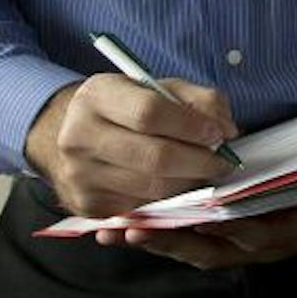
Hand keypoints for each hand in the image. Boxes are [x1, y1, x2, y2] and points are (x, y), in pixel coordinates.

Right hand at [25, 74, 238, 218]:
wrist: (70, 133)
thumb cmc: (126, 107)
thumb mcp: (159, 88)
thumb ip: (200, 100)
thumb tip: (226, 130)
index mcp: (97, 96)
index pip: (150, 113)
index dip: (192, 126)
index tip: (220, 134)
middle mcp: (79, 135)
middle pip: (154, 158)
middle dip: (200, 163)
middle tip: (223, 163)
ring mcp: (79, 175)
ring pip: (152, 189)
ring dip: (189, 184)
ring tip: (204, 173)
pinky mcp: (86, 205)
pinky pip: (141, 209)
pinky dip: (168, 201)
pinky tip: (178, 188)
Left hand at [102, 175, 296, 268]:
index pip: (242, 234)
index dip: (197, 229)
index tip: (156, 219)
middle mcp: (278, 243)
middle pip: (212, 248)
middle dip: (164, 241)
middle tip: (117, 230)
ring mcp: (265, 245)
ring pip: (206, 250)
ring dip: (162, 243)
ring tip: (115, 233)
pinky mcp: (253, 238)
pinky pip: (211, 244)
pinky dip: (178, 238)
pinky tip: (146, 229)